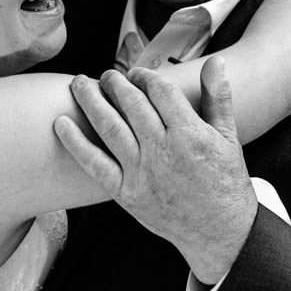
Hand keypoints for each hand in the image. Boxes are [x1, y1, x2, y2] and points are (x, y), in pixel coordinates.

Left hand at [53, 59, 258, 284]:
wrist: (219, 231)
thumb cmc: (225, 182)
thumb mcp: (229, 137)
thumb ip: (219, 97)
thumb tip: (216, 59)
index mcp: (190, 134)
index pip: (159, 91)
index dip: (145, 77)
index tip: (138, 74)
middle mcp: (163, 151)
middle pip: (131, 105)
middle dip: (115, 84)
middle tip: (107, 75)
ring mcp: (142, 173)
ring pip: (109, 127)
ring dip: (90, 101)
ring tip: (80, 84)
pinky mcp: (126, 193)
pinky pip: (94, 164)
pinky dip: (75, 142)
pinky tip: (61, 123)